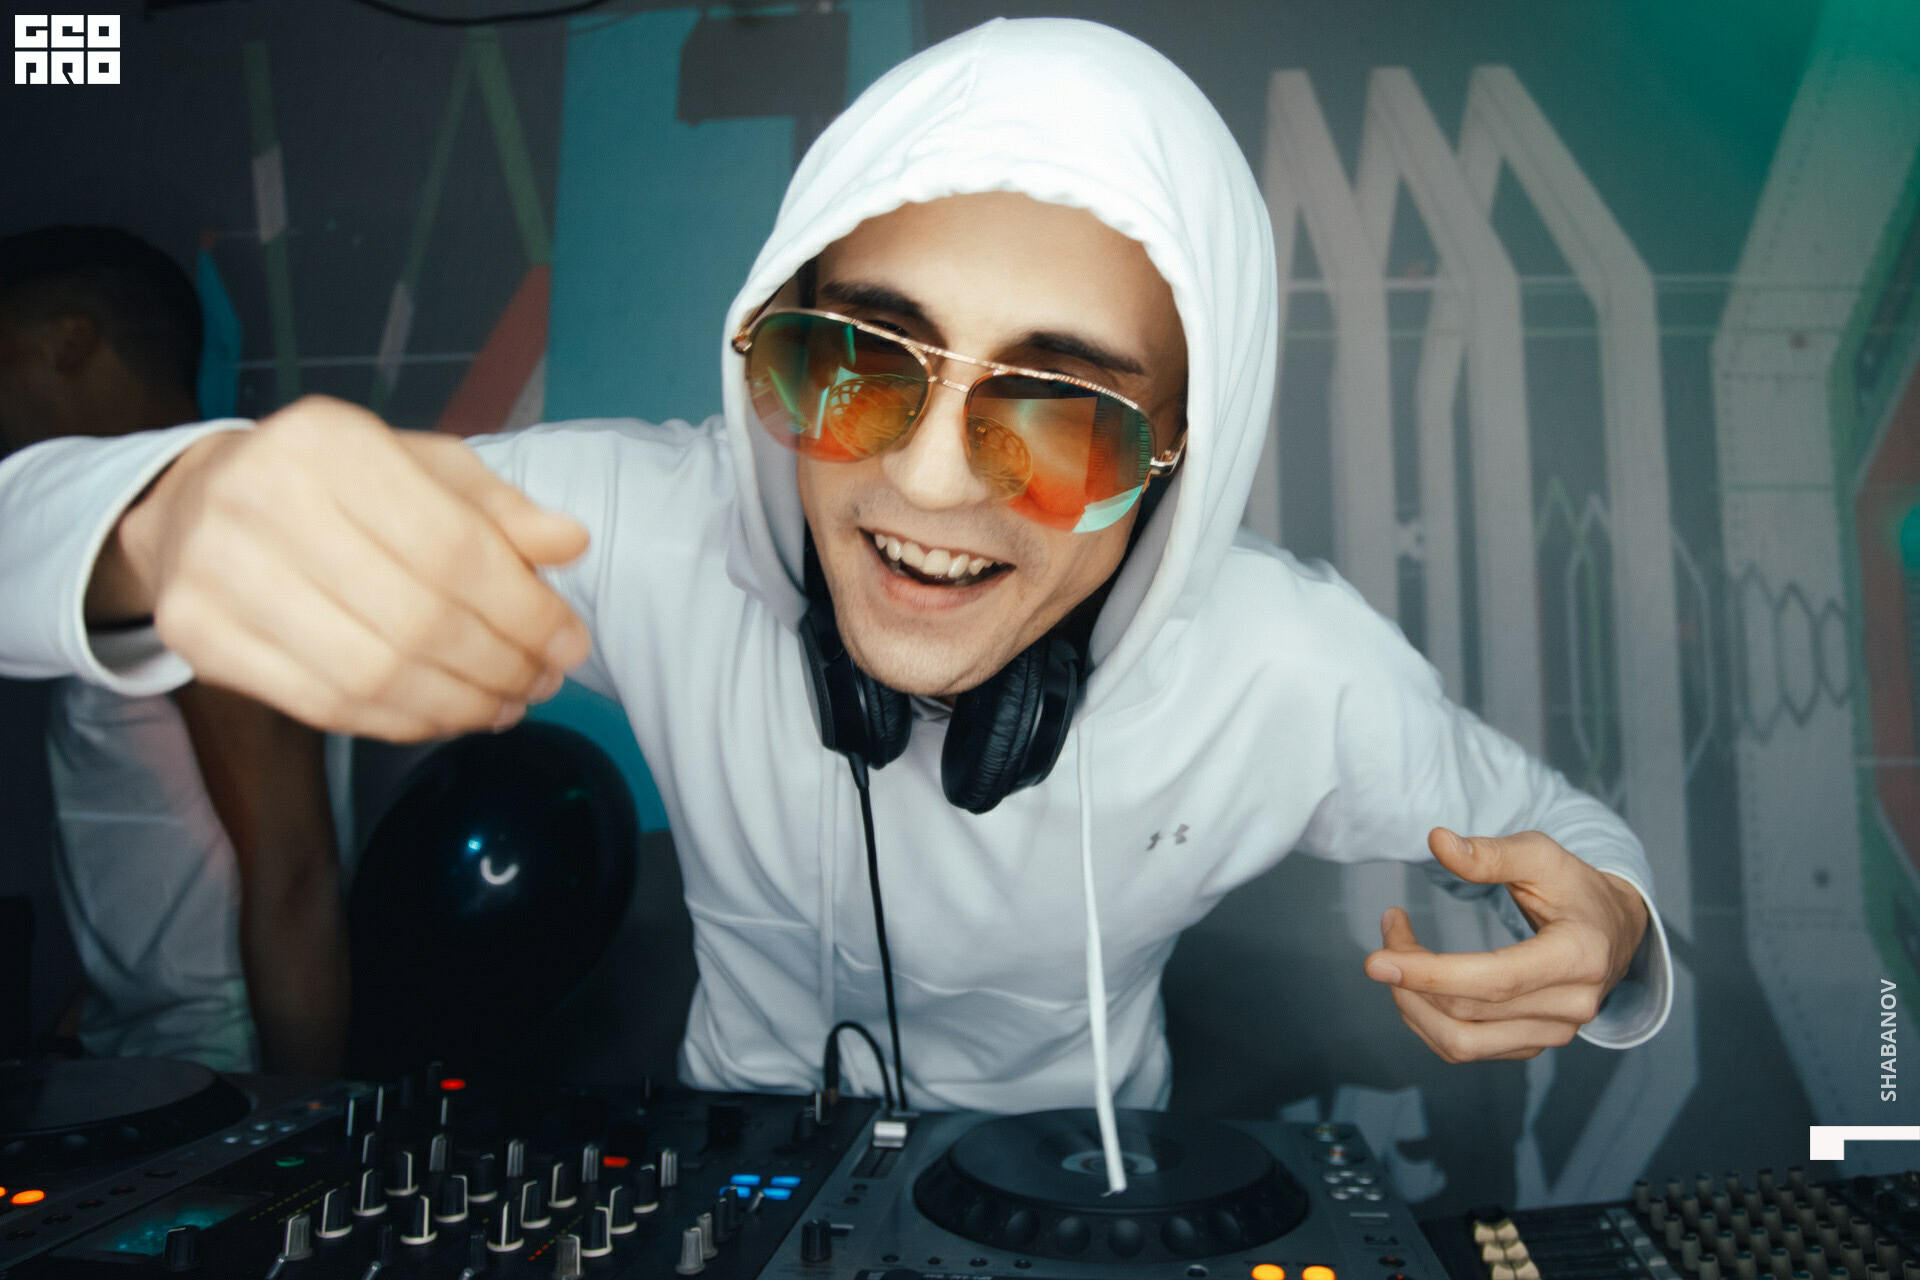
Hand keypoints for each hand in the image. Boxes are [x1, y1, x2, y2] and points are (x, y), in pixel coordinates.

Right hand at [92, 395, 590, 739]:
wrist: (194, 506)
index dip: (525, 610)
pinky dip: (401, 722)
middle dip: (499, 664)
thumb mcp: (420, 470)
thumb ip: (497, 509)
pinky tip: (446, 716)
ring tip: (505, 704)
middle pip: (416, 618)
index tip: (570, 643)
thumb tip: (570, 544)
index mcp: (326, 441)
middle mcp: (260, 498)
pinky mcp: (196, 636)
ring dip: (457, 704)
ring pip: (371, 674)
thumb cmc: (333, 485)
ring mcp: (216, 571)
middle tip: (541, 682)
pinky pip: (323, 705)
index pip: (452, 548)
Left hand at [1362, 827, 1648, 1061]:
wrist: (1612, 931)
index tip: (1374, 960)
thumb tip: (1437, 841)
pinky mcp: (1534, 1044)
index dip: (1431, 974)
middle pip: (1468, 1010)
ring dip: (1412, 1004)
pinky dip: (1428, 1020)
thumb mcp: (1542, 856)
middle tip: (1390, 929)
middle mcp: (1572, 1006)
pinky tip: (1415, 984)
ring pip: (1461, 1041)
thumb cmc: (1573, 887)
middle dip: (1411, 976)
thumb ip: (1491, 853)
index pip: (1495, 979)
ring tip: (1397, 959)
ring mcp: (1555, 1033)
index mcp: (1579, 956)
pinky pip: (1468, 1048)